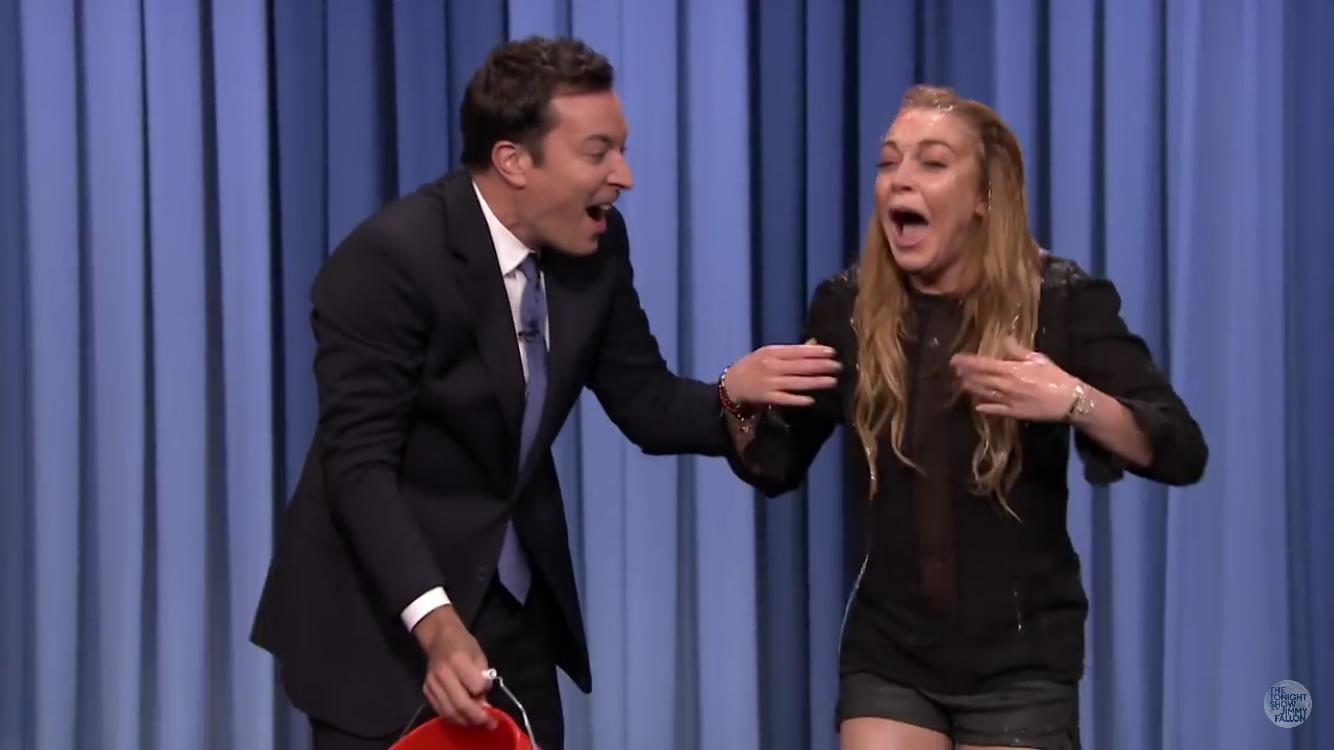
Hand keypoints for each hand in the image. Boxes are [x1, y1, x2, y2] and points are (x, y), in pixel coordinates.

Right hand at [413, 605, 496, 729]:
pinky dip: (454, 718)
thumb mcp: (479, 655)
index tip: (489, 692)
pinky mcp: (426, 692)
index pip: (476, 687)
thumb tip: (485, 703)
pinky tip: (464, 717)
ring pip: (450, 713)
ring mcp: (432, 685)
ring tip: (479, 722)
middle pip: (461, 705)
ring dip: (467, 721)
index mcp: (458, 661)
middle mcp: (442, 675)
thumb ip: (483, 678)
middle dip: (478, 718)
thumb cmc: (463, 645)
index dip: (484, 692)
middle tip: (490, 723)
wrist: (439, 638)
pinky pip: (441, 712)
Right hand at [724, 341, 840, 406]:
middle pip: (801, 366)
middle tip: (839, 367)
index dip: (816, 352)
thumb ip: (792, 351)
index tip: (833, 352)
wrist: (732, 384)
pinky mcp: (767, 397)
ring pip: (797, 382)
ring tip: (832, 381)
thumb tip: (815, 344)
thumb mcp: (770, 354)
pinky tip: (812, 399)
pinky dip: (798, 399)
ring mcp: (770, 382)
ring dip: (816, 382)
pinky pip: (786, 398)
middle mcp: (772, 366)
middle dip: (821, 366)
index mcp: (773, 352)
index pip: (798, 351)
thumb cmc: (755, 366)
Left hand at [950, 338, 1078, 421]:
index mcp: (1012, 370)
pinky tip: (976, 405)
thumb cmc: (1055, 377)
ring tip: (961, 383)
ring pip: (984, 394)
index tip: (955, 359)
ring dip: (971, 388)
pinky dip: (984, 407)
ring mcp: (1008, 401)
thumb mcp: (1038, 359)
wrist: (1069, 401)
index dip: (968, 362)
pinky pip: (995, 410)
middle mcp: (1006, 385)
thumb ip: (1018, 351)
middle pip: (980, 379)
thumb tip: (1004, 339)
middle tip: (955, 371)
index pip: (984, 364)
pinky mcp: (1013, 413)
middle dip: (965, 374)